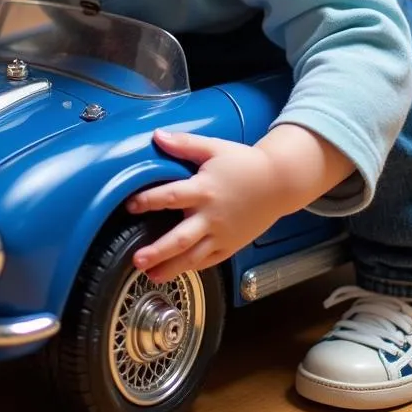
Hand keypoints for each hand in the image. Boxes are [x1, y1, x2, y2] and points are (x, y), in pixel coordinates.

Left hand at [126, 130, 301, 282]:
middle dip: (158, 250)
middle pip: (181, 237)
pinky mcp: (231, 245)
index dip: (149, 201)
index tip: (130, 205)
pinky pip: (209, 261)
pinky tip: (176, 272)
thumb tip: (158, 136)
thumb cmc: (246, 163)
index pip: (171, 197)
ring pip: (194, 256)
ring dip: (171, 267)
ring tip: (151, 275)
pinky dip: (192, 267)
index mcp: (205, 189)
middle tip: (137, 259)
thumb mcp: (214, 148)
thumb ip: (185, 144)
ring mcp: (222, 234)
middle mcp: (211, 216)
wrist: (280, 182)